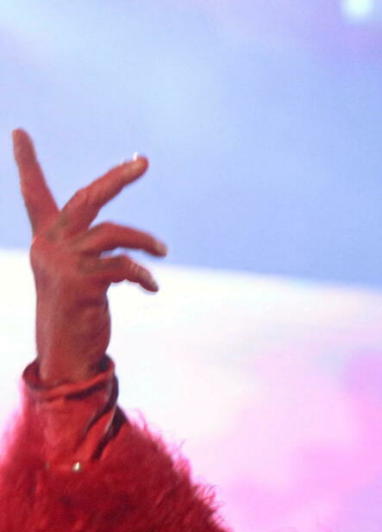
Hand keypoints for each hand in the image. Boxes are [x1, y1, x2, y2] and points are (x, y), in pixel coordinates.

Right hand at [12, 128, 165, 385]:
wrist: (65, 352)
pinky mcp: (81, 283)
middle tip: (143, 162)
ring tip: (164, 251)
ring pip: (113, 233)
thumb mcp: (79, 275)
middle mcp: (50, 245)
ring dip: (145, 241)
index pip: (33, 193)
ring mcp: (64, 263)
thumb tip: (130, 247)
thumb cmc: (76, 312)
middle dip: (117, 178)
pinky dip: (143, 274)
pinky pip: (124, 266)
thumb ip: (93, 251)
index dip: (26, 163)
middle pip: (87, 199)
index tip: (19, 131)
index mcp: (46, 238)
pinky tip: (152, 288)